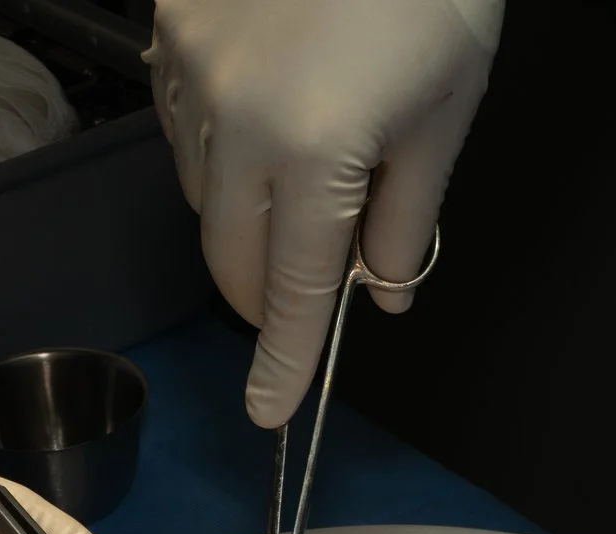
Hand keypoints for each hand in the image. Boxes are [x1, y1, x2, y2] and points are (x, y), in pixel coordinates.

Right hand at [149, 0, 501, 426]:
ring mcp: (190, 72)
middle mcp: (235, 122)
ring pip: (203, 195)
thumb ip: (406, 220)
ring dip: (247, 213)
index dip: (283, 361)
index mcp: (314, 152)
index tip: (270, 413)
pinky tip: (268, 112)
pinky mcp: (169, 30)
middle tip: (312, 287)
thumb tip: (378, 295)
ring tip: (308, 165)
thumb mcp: (446, 112)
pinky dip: (219, 148)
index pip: (289, 292)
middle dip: (266, 292)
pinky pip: (181, 125)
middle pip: (231, 258)